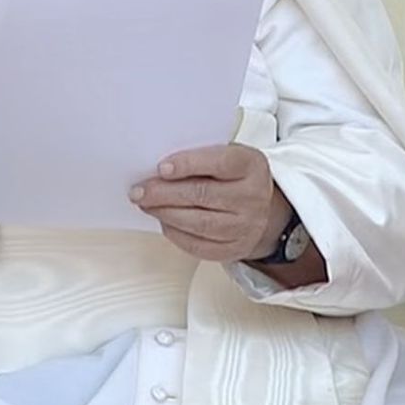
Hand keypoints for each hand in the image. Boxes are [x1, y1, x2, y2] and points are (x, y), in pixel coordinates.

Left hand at [130, 144, 289, 262]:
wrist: (265, 210)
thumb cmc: (237, 177)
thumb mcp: (229, 155)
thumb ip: (201, 156)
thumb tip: (160, 166)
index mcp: (251, 165)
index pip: (219, 163)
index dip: (188, 164)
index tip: (162, 168)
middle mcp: (252, 197)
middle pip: (203, 195)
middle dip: (165, 193)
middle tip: (139, 190)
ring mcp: (245, 226)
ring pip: (199, 223)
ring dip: (165, 213)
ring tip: (145, 205)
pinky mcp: (234, 249)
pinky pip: (199, 245)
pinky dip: (175, 233)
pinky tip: (163, 221)